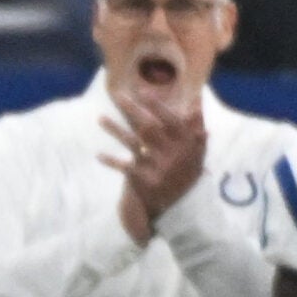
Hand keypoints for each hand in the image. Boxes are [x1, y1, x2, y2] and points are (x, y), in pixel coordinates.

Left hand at [99, 92, 205, 234]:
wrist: (179, 205)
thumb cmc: (187, 171)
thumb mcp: (198, 148)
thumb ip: (196, 124)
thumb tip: (196, 97)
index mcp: (187, 142)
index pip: (171, 119)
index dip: (156, 105)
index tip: (142, 91)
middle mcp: (173, 152)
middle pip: (149, 126)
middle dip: (132, 110)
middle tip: (117, 95)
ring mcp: (158, 166)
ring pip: (133, 143)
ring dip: (115, 130)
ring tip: (100, 119)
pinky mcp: (145, 180)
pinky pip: (125, 167)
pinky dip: (112, 161)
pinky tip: (99, 155)